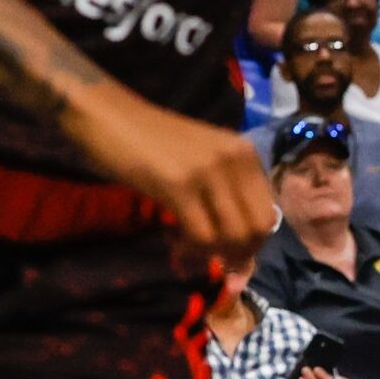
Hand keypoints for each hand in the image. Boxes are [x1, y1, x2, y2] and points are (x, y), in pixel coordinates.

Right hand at [65, 90, 273, 260]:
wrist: (110, 117)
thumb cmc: (153, 141)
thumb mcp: (203, 160)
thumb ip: (225, 193)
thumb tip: (240, 245)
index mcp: (247, 154)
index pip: (268, 213)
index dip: (253, 244)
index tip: (231, 257)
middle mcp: (236, 160)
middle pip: (257, 228)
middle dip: (239, 254)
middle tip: (214, 261)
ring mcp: (209, 171)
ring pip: (233, 235)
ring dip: (214, 254)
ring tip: (190, 250)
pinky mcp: (179, 185)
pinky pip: (202, 234)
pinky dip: (193, 250)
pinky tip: (176, 244)